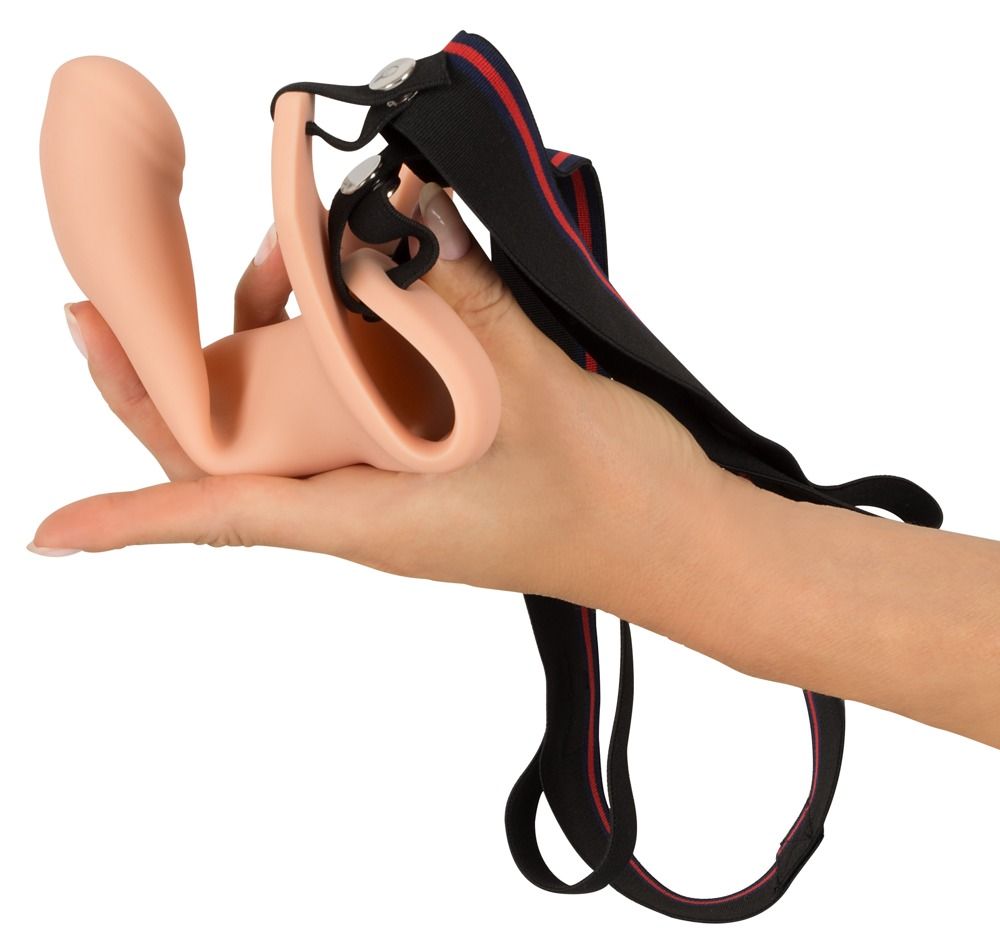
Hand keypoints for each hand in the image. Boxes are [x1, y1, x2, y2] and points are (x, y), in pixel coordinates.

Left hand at [28, 173, 732, 613]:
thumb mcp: (530, 394)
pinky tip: (344, 276)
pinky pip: (348, 388)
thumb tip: (404, 208)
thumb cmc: (607, 502)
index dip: (132, 521)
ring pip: (288, 409)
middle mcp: (367, 499)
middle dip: (167, 376)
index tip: (49, 531)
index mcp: (373, 520)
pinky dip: (331, 330)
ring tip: (276, 256)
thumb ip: (461, 299)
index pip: (226, 515)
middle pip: (232, 448)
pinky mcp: (430, 440)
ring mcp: (396, 470)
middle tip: (116, 298)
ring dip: (261, 336)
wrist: (674, 531)